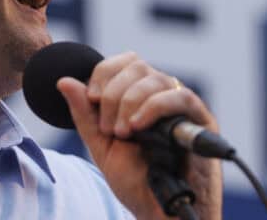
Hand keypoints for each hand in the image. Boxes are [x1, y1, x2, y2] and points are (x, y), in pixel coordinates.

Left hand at [57, 52, 222, 219]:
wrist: (159, 212)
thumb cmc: (136, 182)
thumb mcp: (101, 146)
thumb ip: (84, 115)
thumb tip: (64, 81)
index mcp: (140, 97)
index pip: (125, 62)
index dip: (105, 72)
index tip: (93, 99)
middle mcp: (163, 95)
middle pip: (138, 66)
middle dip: (114, 93)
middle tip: (109, 128)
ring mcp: (183, 106)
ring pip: (156, 79)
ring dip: (130, 103)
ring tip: (123, 134)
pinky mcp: (202, 120)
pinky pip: (180, 97)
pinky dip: (153, 107)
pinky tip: (138, 127)